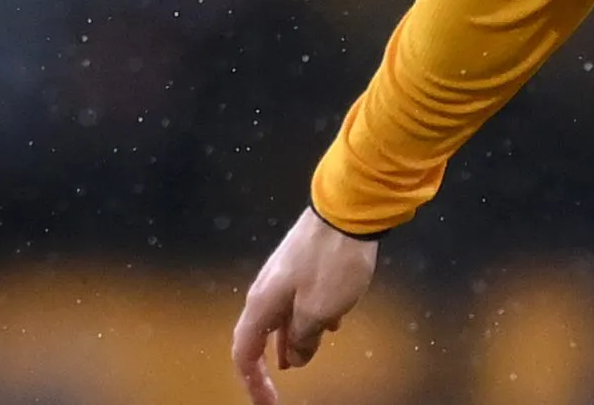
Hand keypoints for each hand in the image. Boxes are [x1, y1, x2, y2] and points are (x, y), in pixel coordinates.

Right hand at [231, 207, 380, 404]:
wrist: (349, 207)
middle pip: (262, 334)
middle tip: (288, 381)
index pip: (244, 353)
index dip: (253, 383)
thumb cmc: (333, 261)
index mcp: (262, 303)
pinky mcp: (305, 262)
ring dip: (298, 337)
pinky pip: (302, 298)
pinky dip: (313, 315)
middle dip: (276, 359)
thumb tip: (296, 357)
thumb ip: (304, 338)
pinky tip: (335, 321)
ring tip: (313, 352)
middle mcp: (267, 289)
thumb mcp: (320, 311)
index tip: (269, 403)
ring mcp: (285, 273)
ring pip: (285, 315)